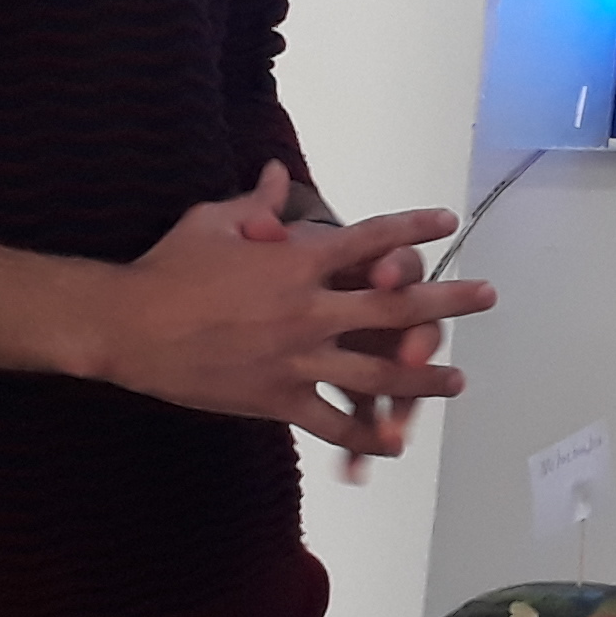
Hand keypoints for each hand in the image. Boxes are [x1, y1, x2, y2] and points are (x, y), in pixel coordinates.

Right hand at [99, 167, 491, 452]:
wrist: (129, 326)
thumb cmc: (169, 266)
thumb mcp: (212, 220)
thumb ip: (254, 201)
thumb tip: (274, 173)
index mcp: (298, 259)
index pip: (372, 239)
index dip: (414, 229)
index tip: (448, 222)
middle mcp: (310, 308)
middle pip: (396, 305)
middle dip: (448, 300)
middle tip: (487, 296)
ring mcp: (298, 358)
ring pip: (377, 370)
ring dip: (423, 376)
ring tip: (457, 380)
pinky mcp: (278, 399)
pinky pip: (333, 422)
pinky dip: (366, 436)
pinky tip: (395, 443)